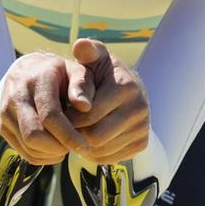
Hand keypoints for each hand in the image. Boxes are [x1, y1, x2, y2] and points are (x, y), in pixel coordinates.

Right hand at [0, 52, 94, 164]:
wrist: (27, 71)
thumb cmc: (58, 74)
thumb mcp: (75, 71)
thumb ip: (83, 86)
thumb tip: (85, 107)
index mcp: (36, 80)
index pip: (49, 115)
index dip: (67, 135)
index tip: (84, 145)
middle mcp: (16, 95)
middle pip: (34, 135)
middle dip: (58, 147)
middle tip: (76, 146)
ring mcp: (6, 112)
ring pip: (28, 146)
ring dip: (51, 153)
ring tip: (67, 145)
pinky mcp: (3, 126)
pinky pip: (23, 152)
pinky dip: (42, 157)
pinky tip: (55, 149)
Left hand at [64, 39, 149, 163]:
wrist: (131, 91)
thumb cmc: (104, 73)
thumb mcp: (96, 58)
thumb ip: (86, 51)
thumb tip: (80, 46)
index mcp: (126, 87)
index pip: (87, 115)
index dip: (69, 117)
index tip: (62, 111)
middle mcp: (139, 109)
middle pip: (94, 136)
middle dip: (75, 133)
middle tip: (67, 125)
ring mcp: (142, 128)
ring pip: (100, 151)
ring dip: (83, 145)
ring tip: (77, 131)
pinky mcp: (141, 144)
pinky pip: (108, 158)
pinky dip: (94, 153)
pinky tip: (89, 139)